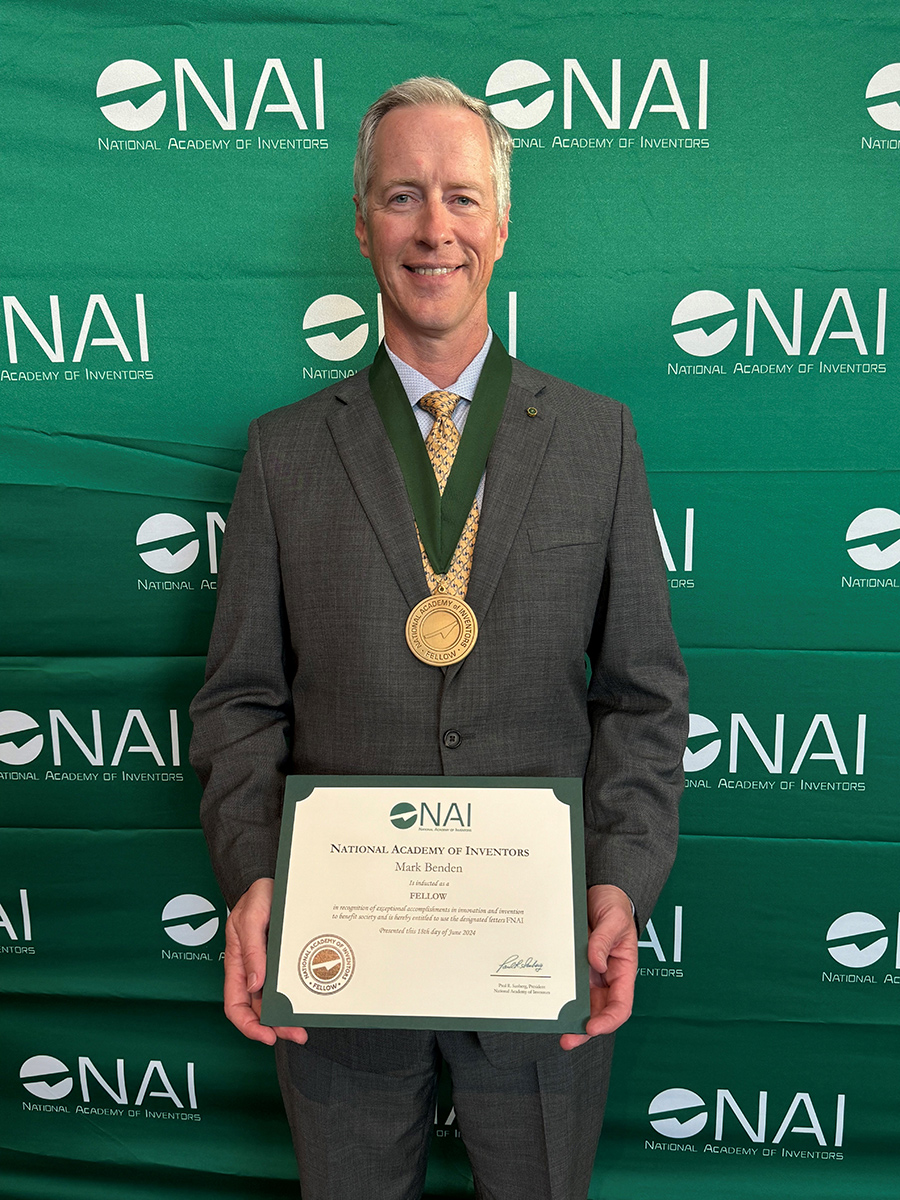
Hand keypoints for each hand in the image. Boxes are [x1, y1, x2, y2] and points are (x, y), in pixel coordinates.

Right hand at [223, 877, 307, 1045]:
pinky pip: (288, 983)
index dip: (248, 1025)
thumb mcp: (250, 917)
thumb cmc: (257, 895)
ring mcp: (268, 965)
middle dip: (275, 1027)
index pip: (235, 1005)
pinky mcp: (283, 959)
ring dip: (287, 1016)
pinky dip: (296, 996)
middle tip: (297, 1033)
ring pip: (275, 1000)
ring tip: (305, 1025)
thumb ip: (251, 949)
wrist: (275, 879)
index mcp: (237, 962)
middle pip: (258, 1009)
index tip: (267, 1036)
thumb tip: (255, 985)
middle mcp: (252, 968)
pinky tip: (309, 1001)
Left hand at [560, 884, 637, 1049]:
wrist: (598, 890)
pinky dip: (556, 996)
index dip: (608, 1020)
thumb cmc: (613, 905)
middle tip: (567, 1039)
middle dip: (584, 1030)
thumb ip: (605, 940)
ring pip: (579, 1003)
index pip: (620, 1005)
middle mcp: (604, 977)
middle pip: (597, 1012)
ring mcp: (586, 973)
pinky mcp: (571, 965)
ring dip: (568, 1018)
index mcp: (622, 971)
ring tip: (552, 1027)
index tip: (593, 1027)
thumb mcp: (614, 918)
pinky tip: (544, 1002)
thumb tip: (595, 963)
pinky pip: (564, 984)